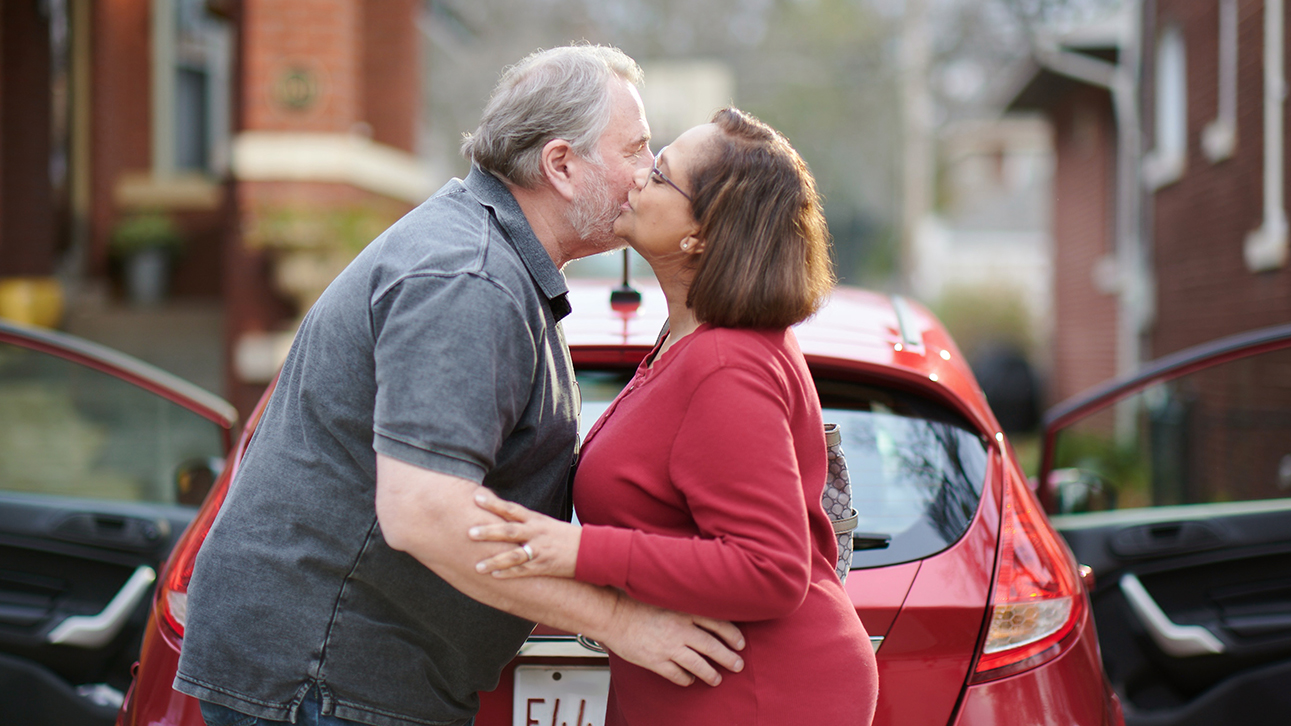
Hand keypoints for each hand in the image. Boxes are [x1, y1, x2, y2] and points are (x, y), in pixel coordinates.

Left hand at [469, 489, 579, 578]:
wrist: (590, 550)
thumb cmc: (564, 536)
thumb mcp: (545, 524)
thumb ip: (524, 522)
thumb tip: (502, 517)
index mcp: (536, 520)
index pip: (511, 509)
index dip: (493, 503)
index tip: (476, 497)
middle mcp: (536, 533)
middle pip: (509, 531)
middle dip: (489, 532)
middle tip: (469, 532)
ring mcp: (540, 550)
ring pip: (513, 555)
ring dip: (494, 560)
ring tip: (477, 566)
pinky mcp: (544, 566)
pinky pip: (523, 571)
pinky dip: (509, 574)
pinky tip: (494, 576)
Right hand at [595, 594, 745, 686]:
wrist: (612, 615)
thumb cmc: (636, 604)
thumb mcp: (665, 597)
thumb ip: (684, 604)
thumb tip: (703, 611)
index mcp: (684, 611)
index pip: (718, 623)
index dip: (732, 635)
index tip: (740, 643)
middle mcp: (680, 629)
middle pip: (713, 647)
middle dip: (729, 658)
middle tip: (737, 665)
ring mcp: (668, 647)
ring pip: (698, 665)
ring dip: (711, 674)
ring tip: (717, 679)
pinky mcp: (656, 661)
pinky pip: (677, 675)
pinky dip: (686, 680)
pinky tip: (689, 680)